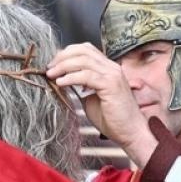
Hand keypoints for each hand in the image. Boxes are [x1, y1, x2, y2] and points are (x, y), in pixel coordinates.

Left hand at [47, 43, 153, 161]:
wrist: (131, 132)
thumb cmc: (113, 119)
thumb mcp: (90, 98)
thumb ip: (79, 87)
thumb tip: (62, 80)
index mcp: (108, 68)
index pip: (86, 50)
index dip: (67, 53)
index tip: (53, 64)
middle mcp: (111, 67)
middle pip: (83, 51)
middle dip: (62, 57)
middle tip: (49, 68)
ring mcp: (112, 75)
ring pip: (83, 60)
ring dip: (63, 66)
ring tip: (52, 74)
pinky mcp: (111, 85)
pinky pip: (87, 75)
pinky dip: (71, 77)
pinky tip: (61, 83)